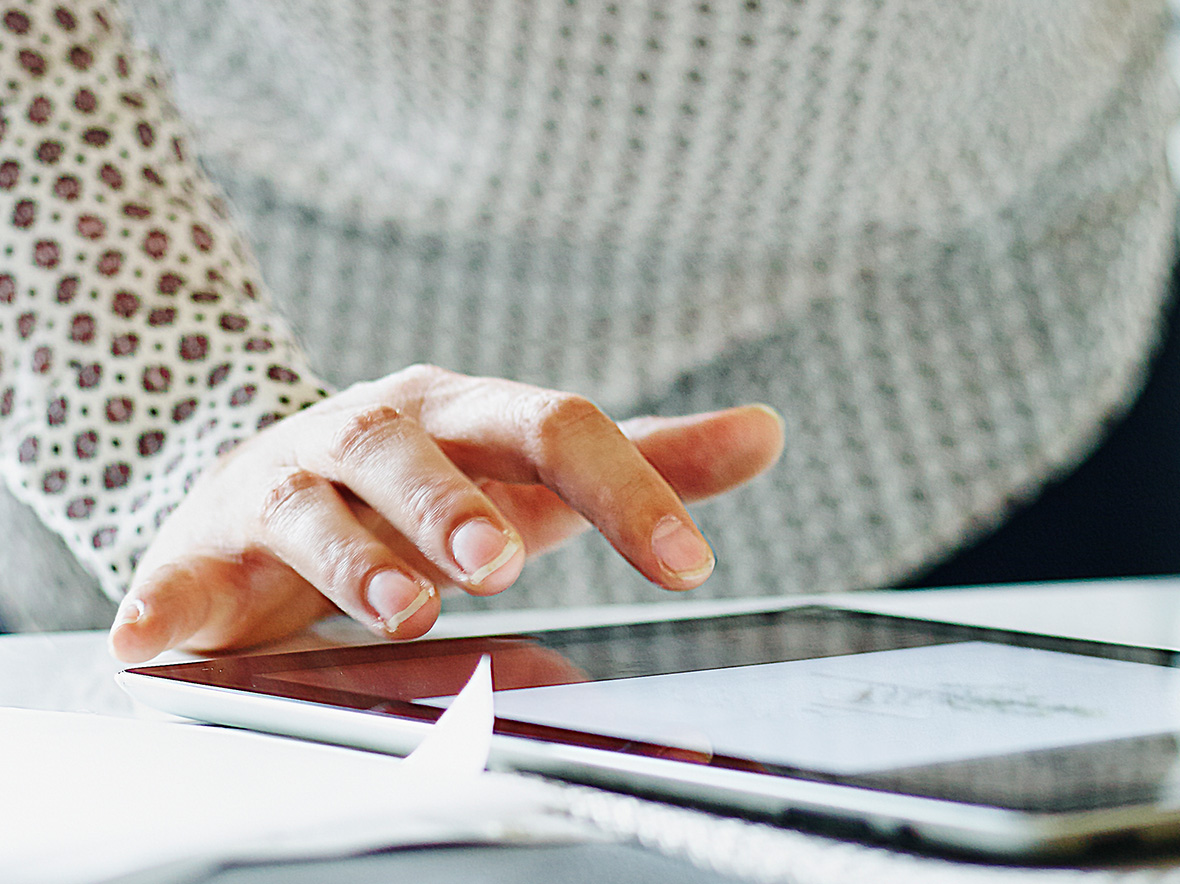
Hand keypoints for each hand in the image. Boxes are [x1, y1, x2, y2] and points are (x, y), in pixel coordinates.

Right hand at [109, 365, 783, 661]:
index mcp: (461, 417)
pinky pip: (183, 574)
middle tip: (500, 559)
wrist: (277, 483)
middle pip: (411, 449)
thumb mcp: (539, 472)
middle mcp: (371, 437)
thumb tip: (768, 429)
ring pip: (314, 505)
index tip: (686, 563)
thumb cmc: (434, 487)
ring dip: (354, 554)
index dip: (623, 490)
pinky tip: (155, 642)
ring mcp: (285, 489)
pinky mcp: (211, 549)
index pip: (550, 427)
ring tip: (406, 606)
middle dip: (453, 500)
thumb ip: (649, 460)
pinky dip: (169, 610)